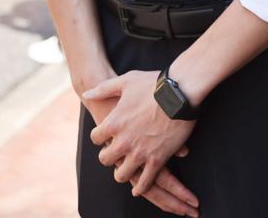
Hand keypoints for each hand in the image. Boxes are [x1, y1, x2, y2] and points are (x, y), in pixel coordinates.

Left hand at [85, 70, 196, 198]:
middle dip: (109, 156)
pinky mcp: (157, 160)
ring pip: (122, 175)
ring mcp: (140, 153)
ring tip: (127, 168)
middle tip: (115, 153)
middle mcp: (123, 141)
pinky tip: (139, 187)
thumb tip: (87, 93)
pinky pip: (145, 182)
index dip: (99, 137)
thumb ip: (104, 89)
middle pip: (105, 159)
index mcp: (114, 123)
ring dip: (122, 172)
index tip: (106, 136)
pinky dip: (140, 186)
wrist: (180, 93)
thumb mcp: (125, 81)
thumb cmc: (152, 85)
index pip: (95, 138)